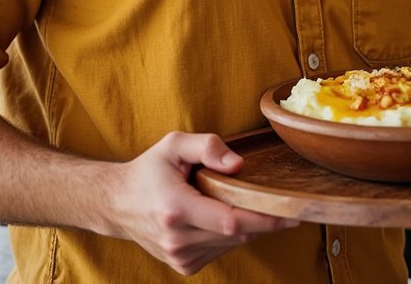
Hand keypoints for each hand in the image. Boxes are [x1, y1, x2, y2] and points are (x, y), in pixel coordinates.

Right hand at [103, 131, 298, 274]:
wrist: (118, 203)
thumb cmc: (149, 170)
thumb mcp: (174, 144)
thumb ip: (208, 146)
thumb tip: (239, 165)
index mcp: (176, 209)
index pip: (231, 221)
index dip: (264, 219)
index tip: (292, 214)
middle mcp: (177, 239)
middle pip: (237, 234)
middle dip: (262, 219)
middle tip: (282, 203)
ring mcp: (180, 257)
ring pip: (232, 244)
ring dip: (244, 225)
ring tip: (234, 200)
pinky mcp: (184, 266)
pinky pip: (221, 250)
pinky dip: (229, 234)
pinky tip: (217, 215)